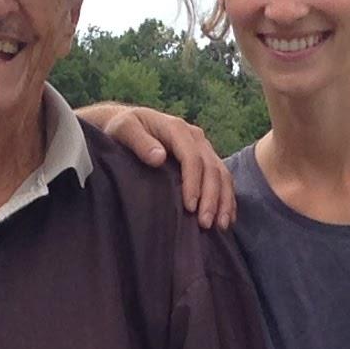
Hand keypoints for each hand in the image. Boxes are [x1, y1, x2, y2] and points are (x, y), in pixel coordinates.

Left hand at [85, 103, 235, 228]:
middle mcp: (195, 137)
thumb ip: (139, 141)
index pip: (192, 157)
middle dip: (212, 197)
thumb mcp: (123, 129)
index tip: (189, 207)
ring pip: (222, 174)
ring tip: (220, 225)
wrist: (128, 123)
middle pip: (212, 168)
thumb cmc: (122, 128)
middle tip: (206, 223)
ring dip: (224, 201)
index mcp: (176, 128)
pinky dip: (227, 199)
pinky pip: (223, 178)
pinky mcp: (205, 158)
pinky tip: (226, 218)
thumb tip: (158, 158)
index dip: (193, 183)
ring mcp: (203, 148)